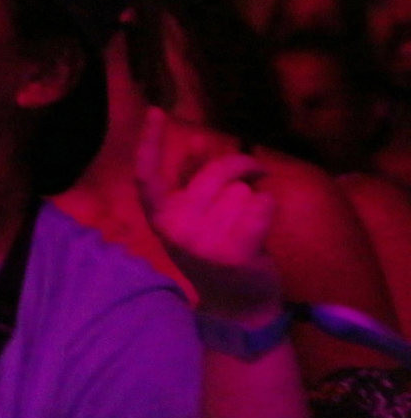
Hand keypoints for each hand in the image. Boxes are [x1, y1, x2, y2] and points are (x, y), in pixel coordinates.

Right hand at [136, 106, 282, 322]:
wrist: (237, 307)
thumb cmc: (215, 251)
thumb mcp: (194, 217)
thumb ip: (193, 180)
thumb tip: (198, 142)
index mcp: (160, 216)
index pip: (147, 174)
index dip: (151, 141)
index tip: (156, 110)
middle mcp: (176, 227)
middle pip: (217, 172)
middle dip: (242, 166)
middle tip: (255, 171)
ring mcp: (204, 241)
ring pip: (243, 190)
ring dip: (253, 197)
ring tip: (250, 220)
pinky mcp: (235, 252)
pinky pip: (262, 205)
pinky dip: (269, 207)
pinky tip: (263, 227)